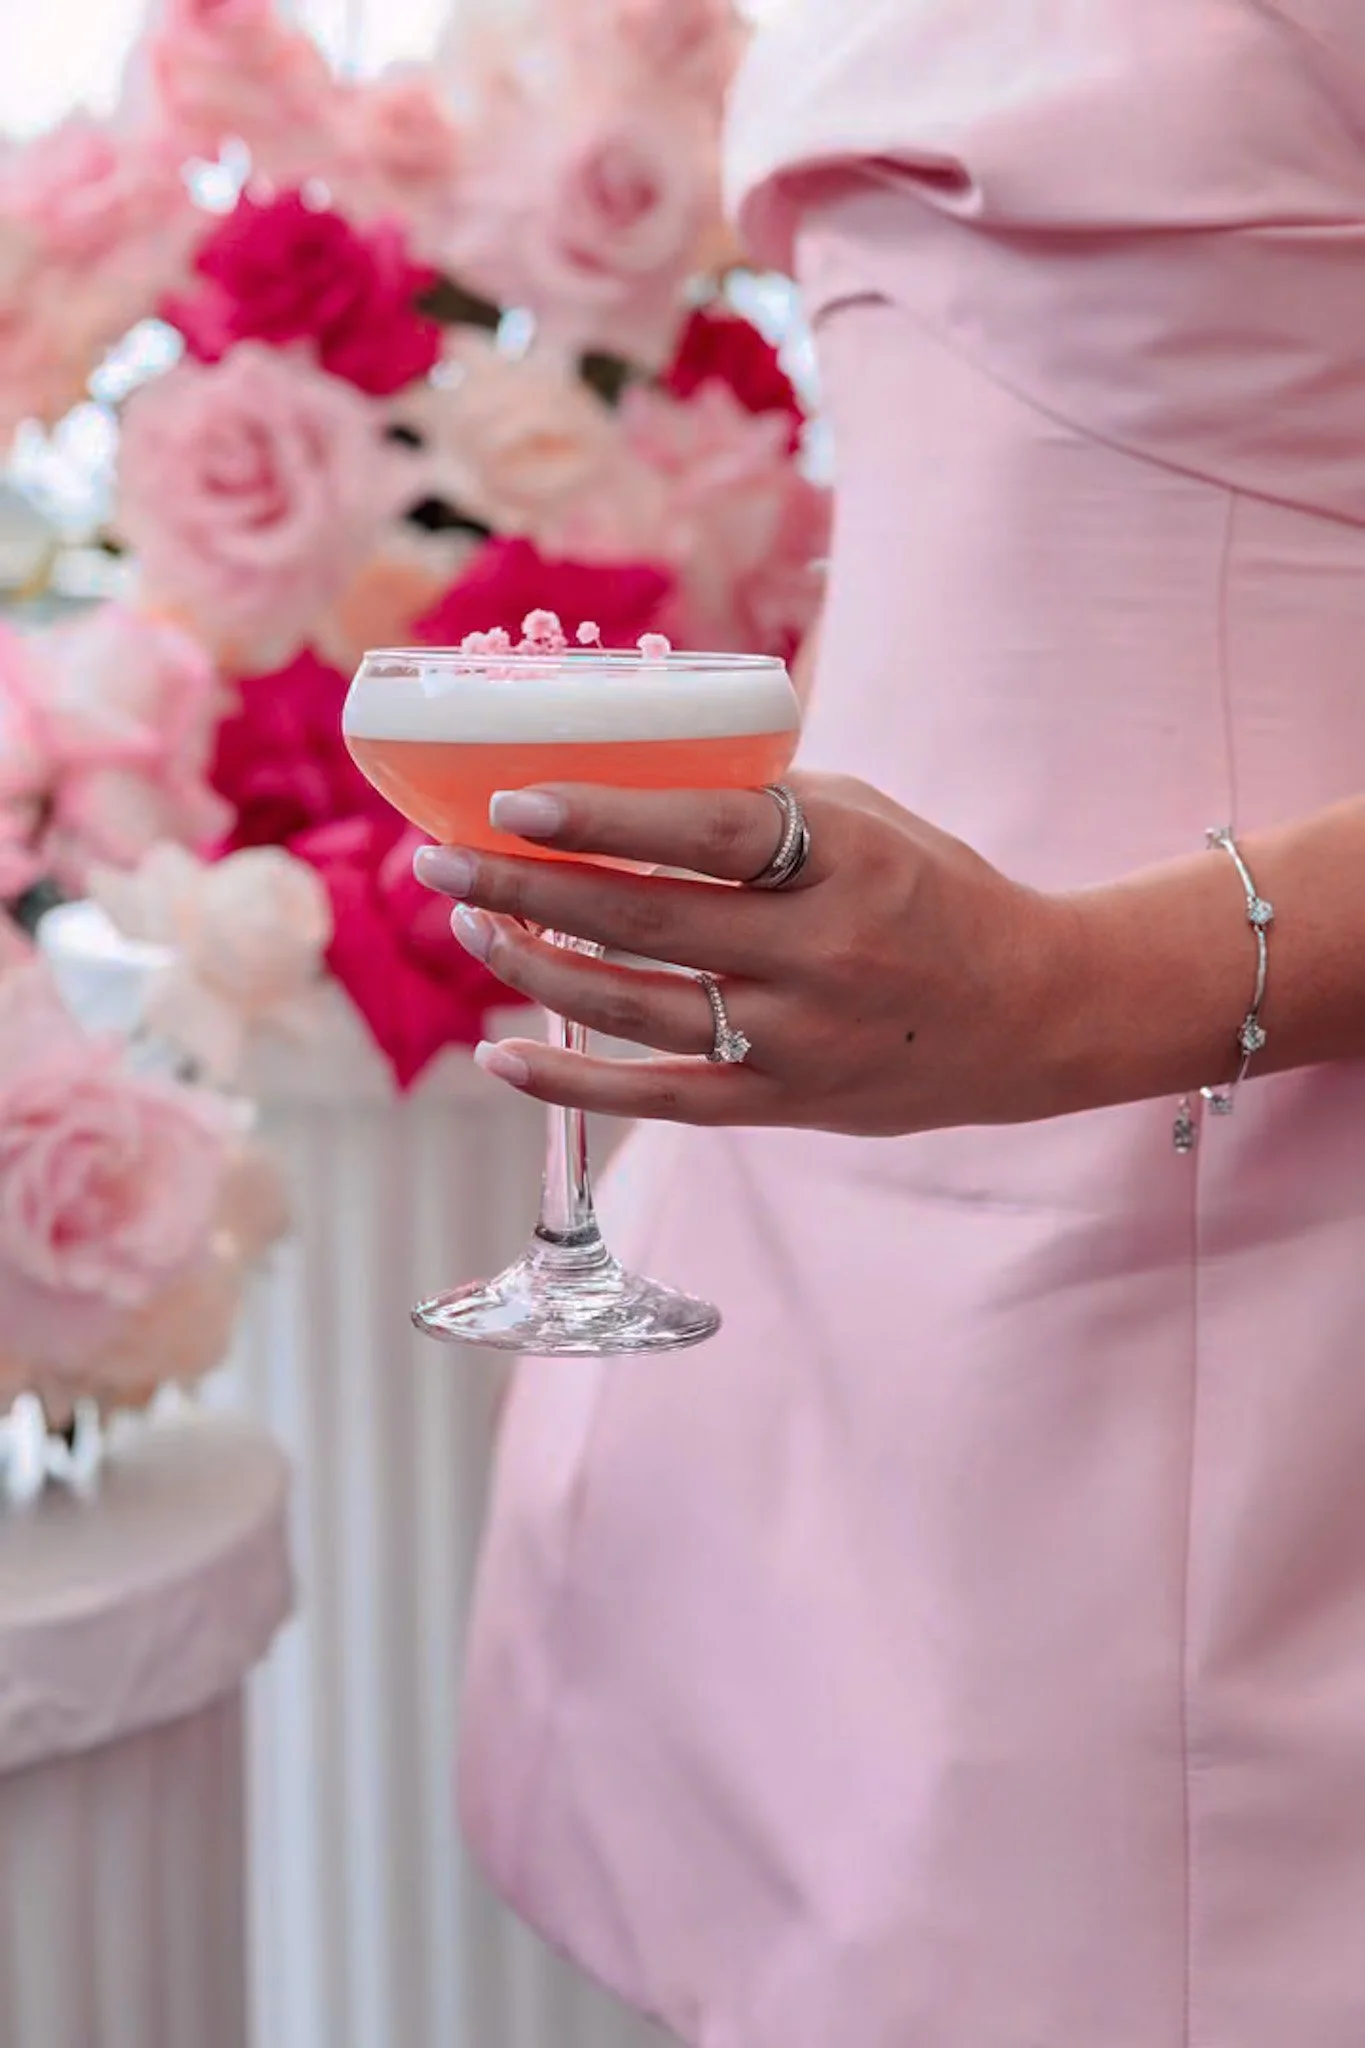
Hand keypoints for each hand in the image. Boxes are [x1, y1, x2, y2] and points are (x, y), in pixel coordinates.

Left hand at [413, 775, 1079, 1135]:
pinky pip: (661, 1099)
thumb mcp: (866, 816)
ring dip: (536, 968)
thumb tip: (622, 778)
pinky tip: (503, 1056)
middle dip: (528, 888)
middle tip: (444, 861)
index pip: (706, 832)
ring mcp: (800, 1039)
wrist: (1029, 1013)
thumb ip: (759, 803)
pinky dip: (574, 1083)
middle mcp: (821, 953)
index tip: (511, 800)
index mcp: (846, 860)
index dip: (602, 816)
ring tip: (471, 928)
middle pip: (645, 918)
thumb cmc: (931, 891)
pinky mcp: (785, 1103)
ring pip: (637, 1008)